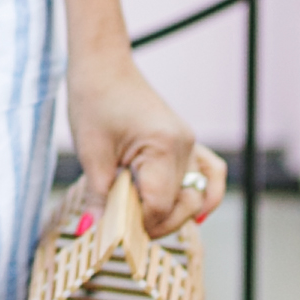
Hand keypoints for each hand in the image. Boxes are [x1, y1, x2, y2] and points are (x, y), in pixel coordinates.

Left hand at [66, 49, 225, 242]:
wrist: (103, 66)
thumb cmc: (94, 101)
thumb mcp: (90, 153)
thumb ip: (98, 196)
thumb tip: (94, 232)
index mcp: (162, 146)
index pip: (159, 205)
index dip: (137, 225)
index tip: (112, 232)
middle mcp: (184, 146)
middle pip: (180, 204)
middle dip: (154, 224)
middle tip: (121, 229)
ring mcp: (189, 143)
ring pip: (196, 194)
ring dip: (174, 214)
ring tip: (147, 223)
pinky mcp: (186, 141)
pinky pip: (209, 172)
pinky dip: (206, 194)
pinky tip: (197, 214)